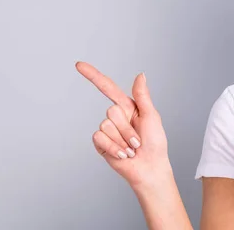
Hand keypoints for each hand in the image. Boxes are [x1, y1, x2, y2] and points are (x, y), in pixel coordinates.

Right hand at [76, 61, 171, 191]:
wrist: (149, 168)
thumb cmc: (155, 143)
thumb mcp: (151, 116)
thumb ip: (142, 96)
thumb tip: (140, 75)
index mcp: (128, 107)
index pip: (107, 88)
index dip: (93, 76)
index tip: (78, 65)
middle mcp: (116, 117)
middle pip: (111, 111)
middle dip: (127, 129)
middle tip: (138, 140)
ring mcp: (107, 131)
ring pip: (106, 126)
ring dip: (122, 140)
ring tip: (132, 148)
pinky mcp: (101, 144)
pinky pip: (100, 138)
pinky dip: (114, 148)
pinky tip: (123, 155)